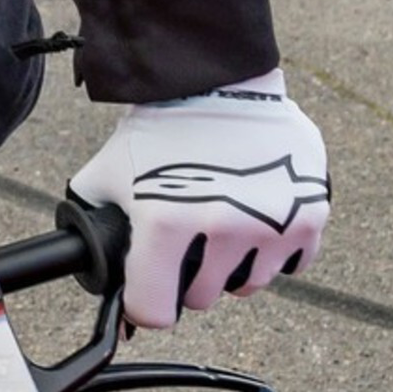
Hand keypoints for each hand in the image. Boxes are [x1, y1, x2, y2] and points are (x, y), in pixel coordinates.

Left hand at [68, 67, 329, 330]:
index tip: (149, 290)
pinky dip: (273, 249)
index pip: (154, 310)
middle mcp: (222, 227)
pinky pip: (289, 264)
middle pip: (200, 298)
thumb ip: (92, 219)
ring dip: (231, 266)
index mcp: (166, 222)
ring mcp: (270, 224)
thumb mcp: (111, 171)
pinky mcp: (308, 216)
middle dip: (188, 275)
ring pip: (246, 285)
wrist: (220, 81)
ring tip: (221, 222)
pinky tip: (256, 215)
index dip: (146, 302)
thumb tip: (84, 261)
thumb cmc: (162, 129)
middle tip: (186, 239)